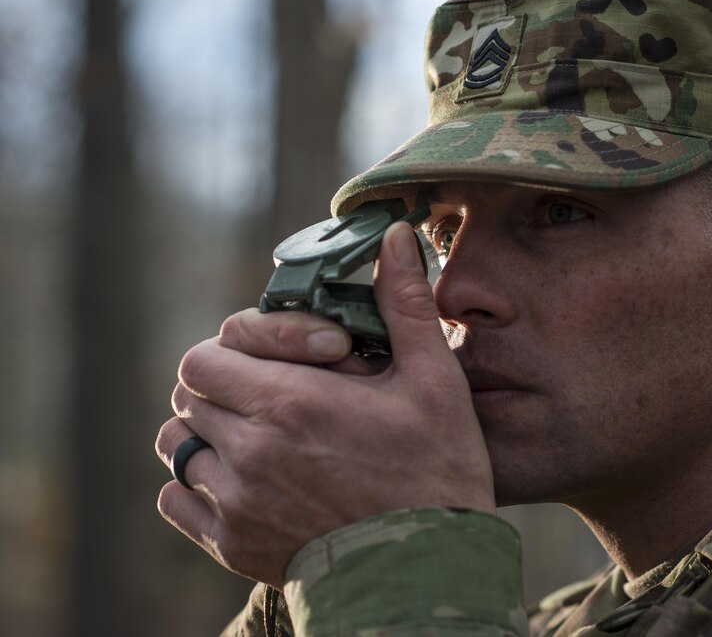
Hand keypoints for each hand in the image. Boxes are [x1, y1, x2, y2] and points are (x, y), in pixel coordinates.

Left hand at [155, 222, 494, 586]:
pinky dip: (196, 482)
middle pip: (190, 391)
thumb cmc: (439, 473)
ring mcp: (236, 503)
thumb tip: (392, 236)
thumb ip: (403, 304)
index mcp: (293, 402)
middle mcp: (251, 451)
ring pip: (177, 443)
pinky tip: (245, 478)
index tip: (294, 358)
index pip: (209, 353)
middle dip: (228, 380)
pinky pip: (175, 499)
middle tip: (276, 389)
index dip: (244, 344)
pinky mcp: (232, 544)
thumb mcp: (434, 382)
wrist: (431, 573)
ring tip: (258, 432)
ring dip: (208, 427)